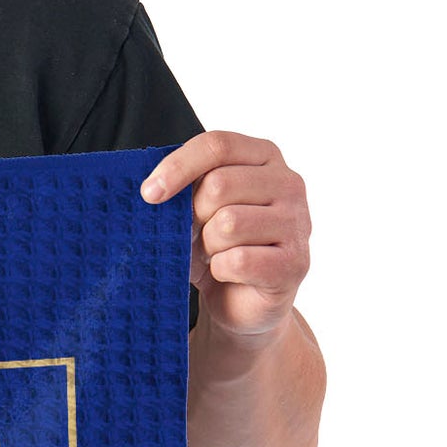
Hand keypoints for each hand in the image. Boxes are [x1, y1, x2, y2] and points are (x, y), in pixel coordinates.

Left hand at [142, 131, 310, 339]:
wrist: (241, 301)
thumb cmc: (215, 246)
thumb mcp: (195, 208)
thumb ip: (184, 188)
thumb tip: (152, 190)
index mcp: (263, 157)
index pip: (217, 145)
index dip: (178, 166)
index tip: (149, 193)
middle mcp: (288, 183)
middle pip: (219, 185)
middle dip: (194, 216)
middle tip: (195, 234)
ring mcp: (297, 222)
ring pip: (228, 223)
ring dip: (208, 245)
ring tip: (214, 253)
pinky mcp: (296, 262)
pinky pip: (239, 260)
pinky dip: (221, 270)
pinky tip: (228, 272)